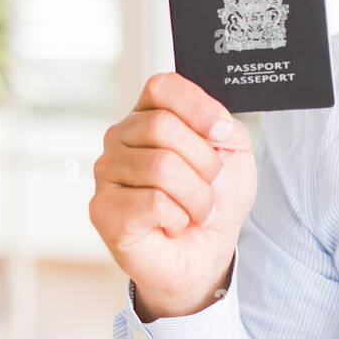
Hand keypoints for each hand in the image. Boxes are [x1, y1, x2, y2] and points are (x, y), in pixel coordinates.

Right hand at [89, 72, 256, 319]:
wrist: (206, 252)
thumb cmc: (214, 199)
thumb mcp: (234, 154)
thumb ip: (225, 126)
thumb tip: (216, 123)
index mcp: (149, 115)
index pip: (161, 87)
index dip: (197, 107)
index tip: (222, 135)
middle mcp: (120, 138)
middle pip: (161, 126)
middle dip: (204, 161)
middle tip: (213, 185)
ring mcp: (106, 172)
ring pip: (160, 166)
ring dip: (197, 195)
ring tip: (198, 209)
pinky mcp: (103, 209)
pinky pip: (150, 201)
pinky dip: (178, 216)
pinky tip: (175, 223)